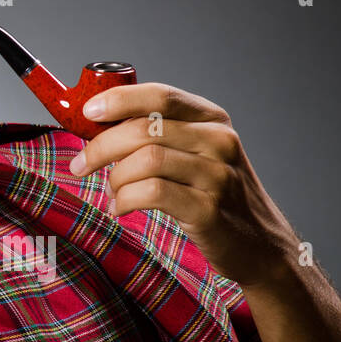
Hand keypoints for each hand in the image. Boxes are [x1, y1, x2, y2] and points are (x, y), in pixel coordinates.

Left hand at [68, 82, 300, 289]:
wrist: (261, 246)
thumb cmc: (214, 195)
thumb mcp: (197, 153)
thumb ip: (159, 133)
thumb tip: (95, 123)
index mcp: (213, 119)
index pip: (159, 95)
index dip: (118, 100)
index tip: (87, 112)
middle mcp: (220, 141)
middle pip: (144, 129)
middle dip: (100, 147)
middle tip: (80, 165)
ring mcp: (218, 175)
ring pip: (145, 160)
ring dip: (114, 178)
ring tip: (112, 193)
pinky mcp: (210, 209)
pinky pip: (151, 193)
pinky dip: (124, 200)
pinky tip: (120, 208)